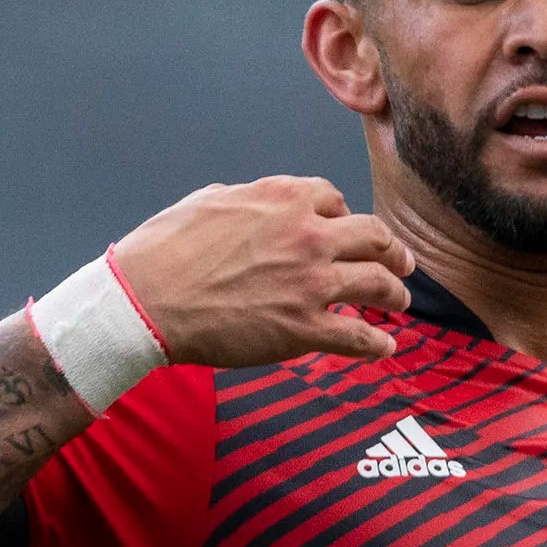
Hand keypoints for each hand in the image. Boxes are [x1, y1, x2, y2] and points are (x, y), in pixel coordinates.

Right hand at [107, 177, 412, 369]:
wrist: (146, 300)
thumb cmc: (165, 250)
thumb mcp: (212, 200)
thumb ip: (251, 200)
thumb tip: (262, 206)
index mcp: (285, 198)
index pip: (336, 201)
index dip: (344, 217)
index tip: (344, 231)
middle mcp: (308, 235)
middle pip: (373, 237)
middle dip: (392, 250)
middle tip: (401, 262)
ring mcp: (311, 283)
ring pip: (378, 284)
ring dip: (395, 294)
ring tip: (401, 302)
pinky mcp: (303, 329)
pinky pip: (357, 338)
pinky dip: (376, 344)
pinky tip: (386, 348)